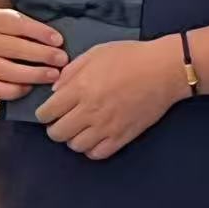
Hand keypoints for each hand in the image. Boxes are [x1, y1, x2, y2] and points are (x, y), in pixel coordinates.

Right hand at [0, 8, 66, 99]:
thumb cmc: (1, 27)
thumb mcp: (12, 17)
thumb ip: (30, 27)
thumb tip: (58, 43)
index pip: (18, 25)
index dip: (40, 33)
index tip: (59, 40)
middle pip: (14, 49)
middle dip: (42, 55)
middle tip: (62, 60)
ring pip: (7, 71)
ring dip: (34, 74)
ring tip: (53, 75)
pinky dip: (16, 91)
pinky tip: (30, 87)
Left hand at [35, 36, 187, 160]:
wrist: (165, 70)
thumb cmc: (130, 56)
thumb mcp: (94, 54)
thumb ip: (71, 72)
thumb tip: (55, 90)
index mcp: (80, 88)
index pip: (47, 112)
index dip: (43, 114)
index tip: (47, 111)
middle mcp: (90, 111)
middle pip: (57, 133)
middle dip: (54, 128)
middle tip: (60, 122)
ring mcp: (107, 126)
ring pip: (76, 146)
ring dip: (72, 139)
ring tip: (78, 130)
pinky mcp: (123, 136)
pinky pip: (98, 153)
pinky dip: (91, 149)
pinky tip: (93, 139)